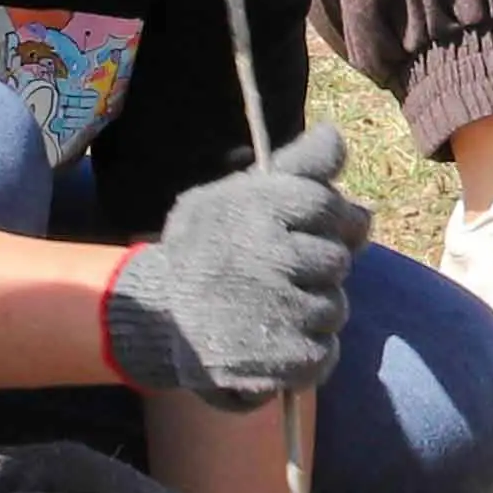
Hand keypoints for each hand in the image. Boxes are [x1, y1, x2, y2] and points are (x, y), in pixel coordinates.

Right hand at [101, 126, 367, 404]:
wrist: (155, 317)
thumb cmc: (209, 249)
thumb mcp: (238, 195)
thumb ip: (295, 166)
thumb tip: (334, 134)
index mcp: (256, 208)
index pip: (327, 206)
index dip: (329, 221)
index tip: (307, 231)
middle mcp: (265, 255)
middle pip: (337, 260)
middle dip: (318, 269)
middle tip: (279, 274)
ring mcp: (272, 310)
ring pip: (334, 309)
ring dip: (312, 312)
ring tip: (270, 309)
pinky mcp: (275, 358)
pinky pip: (323, 354)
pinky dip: (307, 353)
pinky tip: (274, 342)